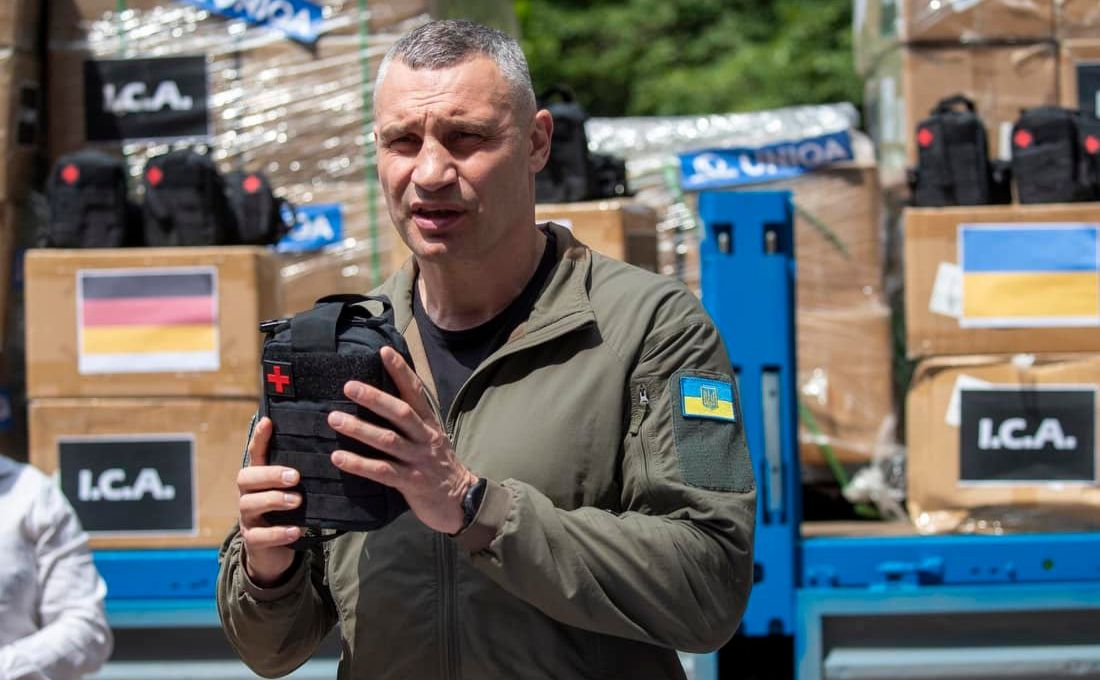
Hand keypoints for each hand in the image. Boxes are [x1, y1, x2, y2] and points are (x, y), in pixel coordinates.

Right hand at [236, 417, 301, 585]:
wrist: (273, 553)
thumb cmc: (286, 514)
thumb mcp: (292, 492)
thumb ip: (301, 476)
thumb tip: (332, 452)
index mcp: (259, 479)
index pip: (255, 454)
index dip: (259, 438)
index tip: (268, 422)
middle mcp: (248, 495)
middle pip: (246, 477)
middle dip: (270, 474)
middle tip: (295, 476)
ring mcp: (248, 518)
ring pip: (249, 504)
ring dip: (274, 500)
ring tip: (297, 501)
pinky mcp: (253, 540)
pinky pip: (259, 536)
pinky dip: (278, 533)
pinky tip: (295, 530)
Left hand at [327, 346, 476, 534]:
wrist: (461, 501)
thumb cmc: (439, 467)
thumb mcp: (431, 438)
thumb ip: (412, 422)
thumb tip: (382, 400)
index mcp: (429, 424)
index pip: (415, 391)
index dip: (401, 371)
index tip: (383, 351)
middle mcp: (425, 438)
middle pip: (401, 413)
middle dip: (374, 398)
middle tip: (349, 386)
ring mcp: (419, 460)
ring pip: (388, 440)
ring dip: (360, 429)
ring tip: (335, 419)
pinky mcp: (412, 483)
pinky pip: (383, 472)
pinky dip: (360, 464)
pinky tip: (338, 458)